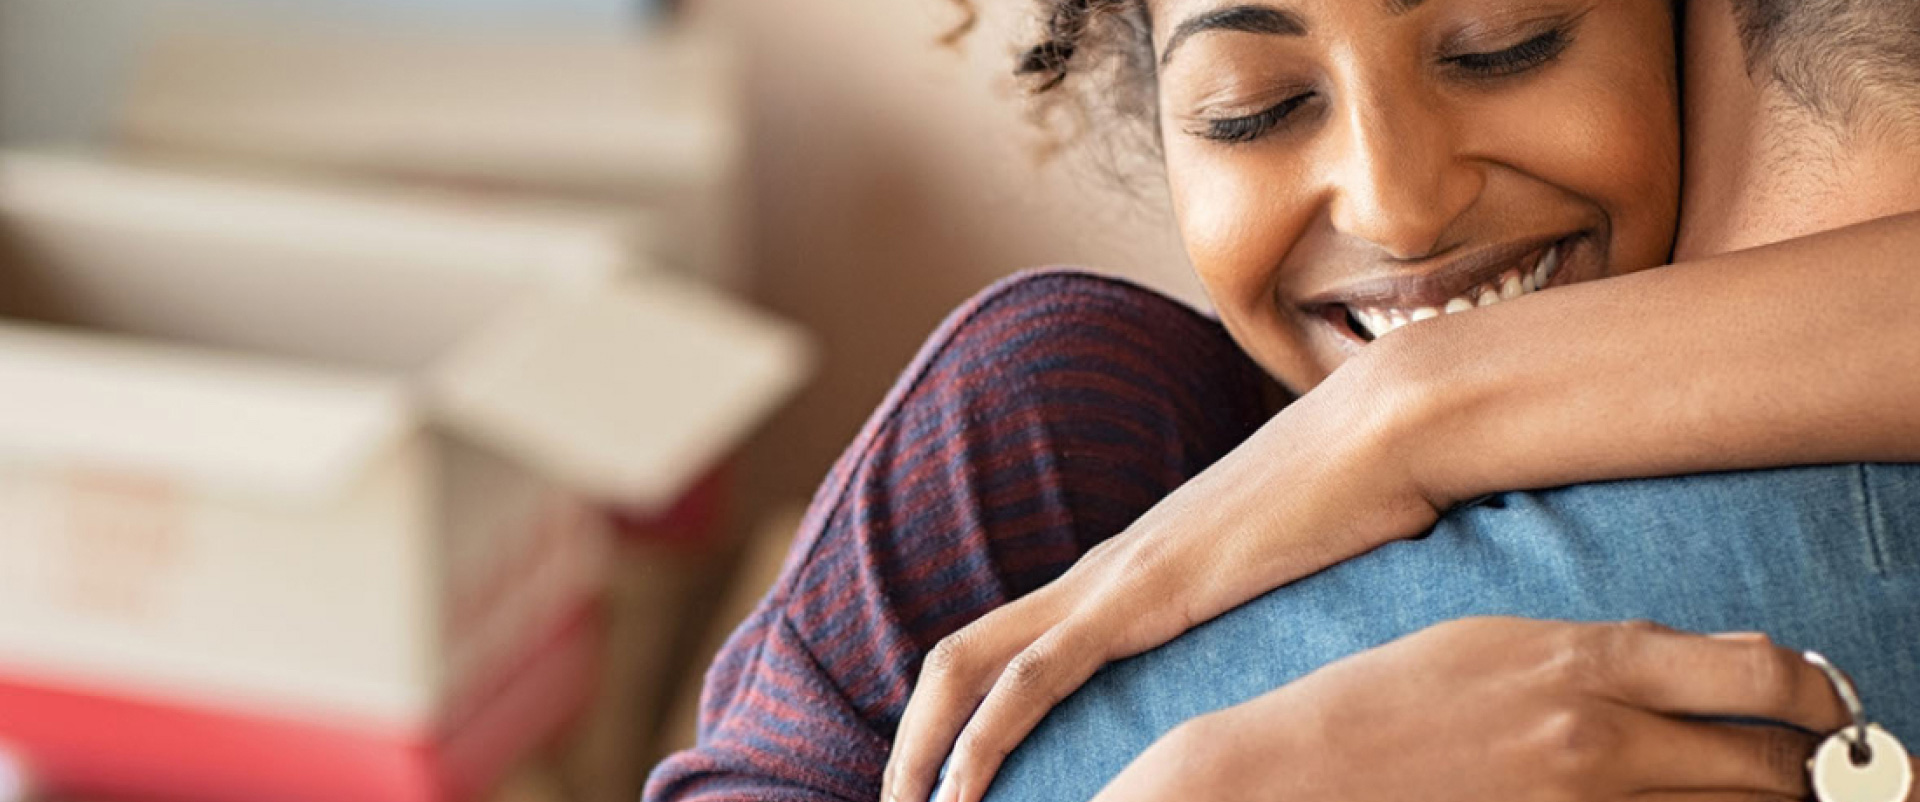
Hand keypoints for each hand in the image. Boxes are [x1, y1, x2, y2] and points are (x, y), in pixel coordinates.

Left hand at [882, 356, 1445, 801]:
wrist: (1388, 429)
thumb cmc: (1360, 502)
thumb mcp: (1289, 578)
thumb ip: (1250, 613)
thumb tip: (1268, 650)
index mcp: (1126, 573)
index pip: (1010, 647)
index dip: (961, 713)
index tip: (945, 779)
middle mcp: (1099, 574)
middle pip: (960, 657)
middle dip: (913, 740)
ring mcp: (1112, 581)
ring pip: (970, 667)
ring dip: (923, 750)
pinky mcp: (1140, 598)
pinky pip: (1031, 679)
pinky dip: (981, 741)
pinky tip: (957, 794)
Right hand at [1098, 618, 1875, 801]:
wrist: (1302, 774)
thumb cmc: (1385, 699)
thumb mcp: (1493, 641)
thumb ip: (1600, 651)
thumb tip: (1693, 666)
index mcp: (1584, 661)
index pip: (1762, 672)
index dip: (1816, 694)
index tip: (1821, 706)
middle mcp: (1599, 738)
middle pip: (1771, 764)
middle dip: (1804, 769)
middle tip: (1803, 768)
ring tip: (1739, 794)